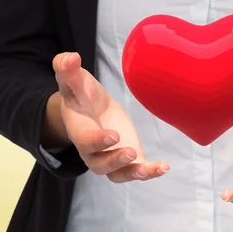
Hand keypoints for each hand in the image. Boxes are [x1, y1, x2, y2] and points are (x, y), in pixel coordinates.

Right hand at [45, 52, 168, 181]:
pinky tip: (163, 167)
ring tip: (148, 169)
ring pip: (118, 174)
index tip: (113, 135)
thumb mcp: (74, 80)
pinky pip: (136, 171)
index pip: (85, 140)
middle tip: (130, 153)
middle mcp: (92, 150)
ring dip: (132, 174)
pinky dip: (150, 172)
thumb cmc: (81, 94)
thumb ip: (68, 70)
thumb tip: (70, 57)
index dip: (97, 141)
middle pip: (99, 165)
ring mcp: (110, 157)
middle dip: (115, 161)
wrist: (91, 108)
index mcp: (79, 130)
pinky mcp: (127, 158)